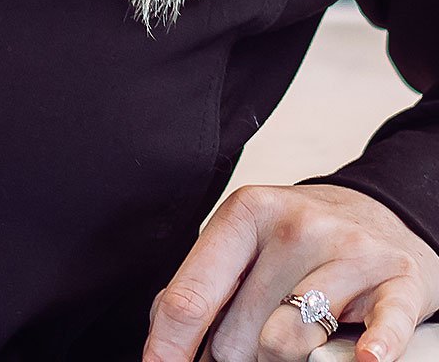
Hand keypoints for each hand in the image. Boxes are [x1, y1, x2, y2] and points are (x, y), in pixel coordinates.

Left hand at [141, 182, 438, 361]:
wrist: (381, 215)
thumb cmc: (302, 240)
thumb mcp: (246, 242)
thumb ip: (205, 282)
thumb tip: (163, 333)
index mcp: (247, 212)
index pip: (192, 294)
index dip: (168, 345)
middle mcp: (296, 225)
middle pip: (239, 334)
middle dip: (235, 356)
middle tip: (252, 344)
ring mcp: (349, 252)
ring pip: (287, 343)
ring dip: (285, 359)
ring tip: (298, 338)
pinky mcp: (397, 280)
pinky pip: (382, 327)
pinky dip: (375, 348)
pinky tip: (366, 357)